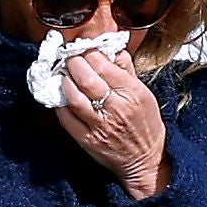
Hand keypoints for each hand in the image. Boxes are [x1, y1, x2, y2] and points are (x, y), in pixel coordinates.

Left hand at [53, 47, 167, 200]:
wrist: (146, 159)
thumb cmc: (145, 124)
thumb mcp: (143, 92)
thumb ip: (126, 70)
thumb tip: (111, 50)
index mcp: (132, 92)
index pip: (103, 65)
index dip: (88, 52)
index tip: (83, 47)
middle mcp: (116, 108)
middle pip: (86, 78)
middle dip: (73, 63)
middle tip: (69, 57)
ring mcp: (100, 125)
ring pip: (74, 97)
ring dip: (64, 81)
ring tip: (64, 74)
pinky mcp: (87, 140)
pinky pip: (67, 118)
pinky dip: (60, 104)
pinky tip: (60, 96)